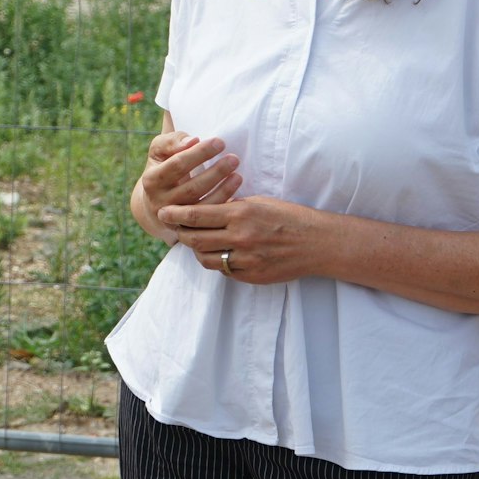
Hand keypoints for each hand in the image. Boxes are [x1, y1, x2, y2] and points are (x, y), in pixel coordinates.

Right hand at [130, 132, 240, 244]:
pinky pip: (208, 220)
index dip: (200, 153)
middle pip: (192, 188)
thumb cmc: (162, 167)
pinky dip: (224, 206)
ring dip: (223, 190)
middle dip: (215, 172)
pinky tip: (237, 193)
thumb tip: (192, 141)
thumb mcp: (159, 151)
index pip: (178, 164)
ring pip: (202, 206)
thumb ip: (172, 141)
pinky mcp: (188, 230)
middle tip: (234, 159)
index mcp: (151, 180)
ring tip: (238, 175)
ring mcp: (175, 219)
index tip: (220, 142)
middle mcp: (160, 202)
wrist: (154, 203)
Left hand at [156, 196, 330, 284]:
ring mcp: (245, 260)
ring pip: (205, 258)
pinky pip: (223, 270)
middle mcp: (240, 238)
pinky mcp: (251, 276)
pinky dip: (216, 262)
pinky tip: (218, 253)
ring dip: (196, 250)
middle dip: (181, 233)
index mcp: (240, 214)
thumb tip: (207, 209)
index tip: (162, 212)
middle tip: (174, 228)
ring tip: (195, 241)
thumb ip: (232, 208)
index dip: (175, 214)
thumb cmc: (288, 217)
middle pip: (195, 240)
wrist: (317, 243)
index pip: (196, 215)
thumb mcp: (258, 203)